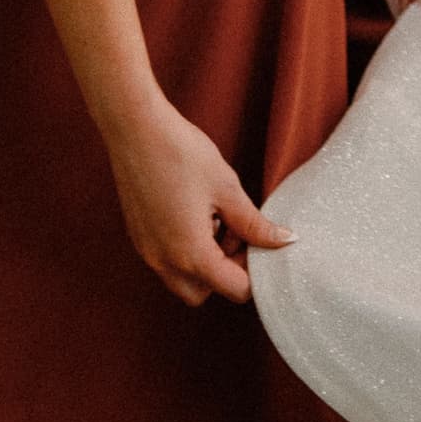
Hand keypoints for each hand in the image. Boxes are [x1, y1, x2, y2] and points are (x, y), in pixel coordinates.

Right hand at [108, 95, 290, 309]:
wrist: (136, 129)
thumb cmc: (183, 154)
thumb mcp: (227, 189)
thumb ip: (255, 224)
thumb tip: (284, 241)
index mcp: (191, 254)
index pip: (233, 289)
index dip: (254, 272)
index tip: (260, 243)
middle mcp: (164, 261)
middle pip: (204, 292)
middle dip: (225, 273)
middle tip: (238, 235)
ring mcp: (147, 251)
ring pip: (182, 279)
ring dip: (205, 262)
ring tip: (217, 218)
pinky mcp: (139, 237)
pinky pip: (166, 261)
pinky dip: (185, 250)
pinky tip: (195, 213)